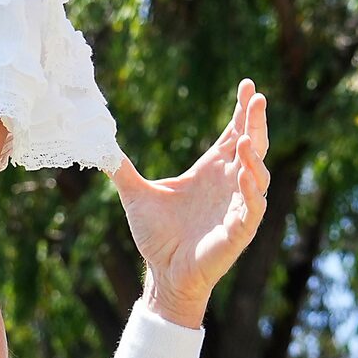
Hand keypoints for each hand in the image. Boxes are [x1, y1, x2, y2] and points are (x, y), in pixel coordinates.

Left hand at [110, 81, 270, 327]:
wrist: (162, 272)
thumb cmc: (156, 236)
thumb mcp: (136, 195)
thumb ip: (122, 169)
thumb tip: (99, 146)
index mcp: (211, 171)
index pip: (233, 133)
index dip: (242, 110)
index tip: (247, 85)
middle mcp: (229, 184)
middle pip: (251, 145)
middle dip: (255, 122)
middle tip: (257, 98)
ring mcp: (237, 206)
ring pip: (258, 175)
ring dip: (253, 156)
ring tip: (243, 140)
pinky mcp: (239, 230)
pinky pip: (253, 207)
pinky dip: (251, 191)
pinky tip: (244, 174)